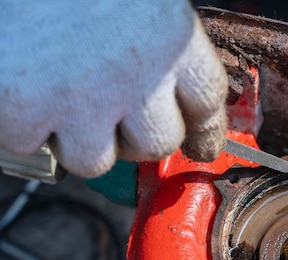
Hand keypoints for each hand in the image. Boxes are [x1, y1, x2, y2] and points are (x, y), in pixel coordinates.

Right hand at [0, 0, 226, 177]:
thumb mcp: (143, 0)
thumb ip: (162, 47)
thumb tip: (170, 95)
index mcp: (174, 39)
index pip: (207, 103)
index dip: (205, 130)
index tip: (202, 146)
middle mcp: (139, 75)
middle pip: (158, 143)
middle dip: (137, 137)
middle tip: (114, 116)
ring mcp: (84, 97)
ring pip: (96, 159)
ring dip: (80, 140)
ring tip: (64, 99)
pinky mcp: (27, 107)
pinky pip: (31, 145)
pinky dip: (24, 126)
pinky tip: (25, 91)